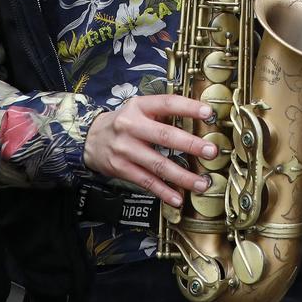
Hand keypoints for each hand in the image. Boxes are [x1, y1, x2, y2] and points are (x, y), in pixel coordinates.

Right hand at [82, 93, 218, 205]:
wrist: (90, 139)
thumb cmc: (124, 123)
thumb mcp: (139, 109)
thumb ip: (163, 112)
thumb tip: (198, 117)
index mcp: (139, 107)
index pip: (166, 103)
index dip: (188, 107)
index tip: (208, 113)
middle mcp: (131, 126)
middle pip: (164, 135)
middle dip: (190, 144)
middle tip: (211, 152)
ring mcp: (125, 149)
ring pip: (158, 164)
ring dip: (182, 176)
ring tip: (202, 183)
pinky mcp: (121, 168)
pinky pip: (146, 181)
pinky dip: (163, 191)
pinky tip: (178, 198)